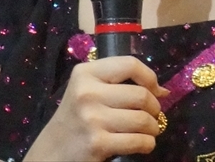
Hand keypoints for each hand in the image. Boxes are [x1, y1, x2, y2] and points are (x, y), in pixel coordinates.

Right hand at [25, 56, 168, 161]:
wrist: (52, 151)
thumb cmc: (76, 118)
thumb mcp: (88, 89)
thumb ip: (120, 83)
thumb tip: (162, 91)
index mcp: (85, 73)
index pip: (130, 64)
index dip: (150, 77)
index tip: (154, 90)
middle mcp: (87, 93)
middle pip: (141, 95)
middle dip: (155, 108)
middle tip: (152, 116)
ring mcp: (92, 119)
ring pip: (143, 120)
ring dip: (153, 128)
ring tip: (148, 130)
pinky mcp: (97, 143)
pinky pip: (138, 141)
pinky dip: (148, 144)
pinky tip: (142, 143)